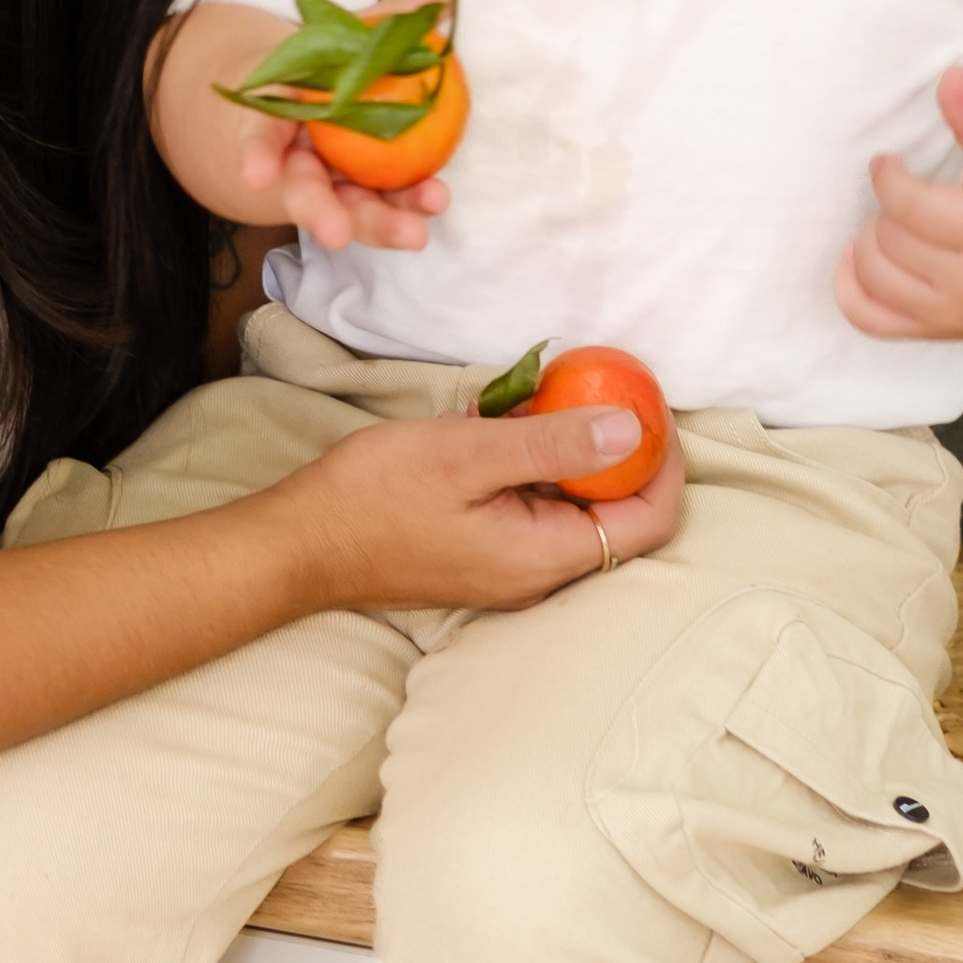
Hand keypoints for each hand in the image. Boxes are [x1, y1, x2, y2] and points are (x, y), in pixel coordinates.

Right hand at [227, 0, 460, 255]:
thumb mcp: (343, 41)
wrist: (292, 107)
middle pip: (300, 189)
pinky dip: (396, 213)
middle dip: (319, 211)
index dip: (256, 154)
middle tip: (336, 233)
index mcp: (272, 114)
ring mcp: (320, 186)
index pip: (258, 135)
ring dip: (375, 224)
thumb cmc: (317, 70)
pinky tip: (427, 210)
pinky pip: (372, 208)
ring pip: (340, 209)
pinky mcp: (348, 202)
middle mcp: (289, 159)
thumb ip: (394, 14)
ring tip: (413, 234)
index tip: (256, 174)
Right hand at [280, 393, 686, 617]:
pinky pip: (530, 510)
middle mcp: (536, 574)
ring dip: (566, 451)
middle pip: (614, 514)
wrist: (300, 544)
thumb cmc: (375, 498)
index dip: (662, 463)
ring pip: (568, 508)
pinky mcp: (481, 556)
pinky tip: (496, 424)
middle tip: (599, 388)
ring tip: (541, 397)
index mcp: (543, 556)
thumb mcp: (468, 454)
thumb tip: (632, 429)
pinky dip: (529, 466)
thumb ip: (554, 444)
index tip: (648, 405)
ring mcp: (507, 569)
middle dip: (616, 448)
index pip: (647, 521)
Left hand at [836, 64, 962, 343]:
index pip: (911, 208)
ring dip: (868, 243)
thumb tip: (949, 75)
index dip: (887, 178)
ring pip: (872, 277)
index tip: (886, 162)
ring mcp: (952, 316)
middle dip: (885, 209)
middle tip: (902, 196)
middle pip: (889, 240)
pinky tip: (862, 259)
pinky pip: (868, 320)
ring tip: (891, 224)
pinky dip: (850, 289)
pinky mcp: (935, 333)